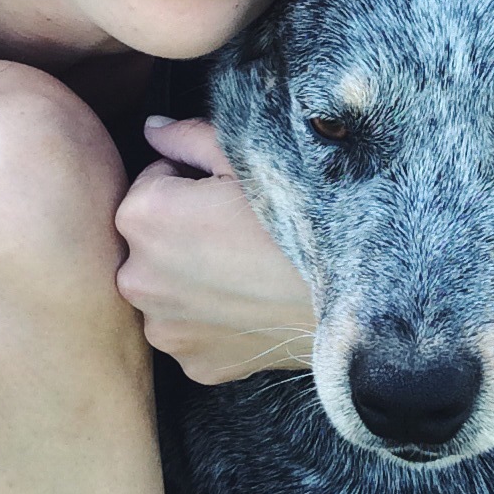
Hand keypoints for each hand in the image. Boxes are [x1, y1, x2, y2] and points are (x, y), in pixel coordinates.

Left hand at [115, 117, 315, 383]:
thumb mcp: (247, 159)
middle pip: (151, 242)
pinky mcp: (194, 364)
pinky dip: (213, 320)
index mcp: (143, 216)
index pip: (151, 182)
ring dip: (191, 279)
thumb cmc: (301, 215)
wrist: (357, 293)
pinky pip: (193, 332)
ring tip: (247, 269)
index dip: (191, 182)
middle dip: (181, 233)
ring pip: (169, 290)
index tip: (227, 193)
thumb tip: (152, 129)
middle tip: (238, 231)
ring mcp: (165, 329)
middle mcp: (137, 279)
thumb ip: (187, 137)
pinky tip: (252, 305)